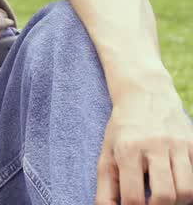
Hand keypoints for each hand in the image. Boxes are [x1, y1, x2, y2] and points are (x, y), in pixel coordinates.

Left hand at [95, 83, 192, 204]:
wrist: (146, 95)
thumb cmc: (123, 130)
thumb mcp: (107, 153)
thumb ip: (106, 186)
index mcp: (128, 149)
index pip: (133, 195)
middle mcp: (154, 145)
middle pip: (165, 196)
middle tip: (151, 204)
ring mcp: (178, 144)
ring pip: (187, 190)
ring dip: (178, 202)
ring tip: (166, 198)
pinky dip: (190, 189)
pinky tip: (178, 186)